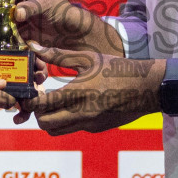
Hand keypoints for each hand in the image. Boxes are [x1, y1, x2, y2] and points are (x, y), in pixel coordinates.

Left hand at [16, 43, 161, 134]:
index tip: (30, 92)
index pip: (42, 105)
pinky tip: (73, 105)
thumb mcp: (87, 58)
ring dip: (50, 119)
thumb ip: (58, 55)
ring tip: (53, 104)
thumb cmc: (116, 69)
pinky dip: (66, 120)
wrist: (146, 88)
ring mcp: (88, 123)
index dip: (31, 101)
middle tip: (39, 100)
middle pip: (45, 123)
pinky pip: (72, 128)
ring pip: (56, 131)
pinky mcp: (95, 128)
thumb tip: (34, 46)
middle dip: (37, 113)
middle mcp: (81, 113)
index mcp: (77, 93)